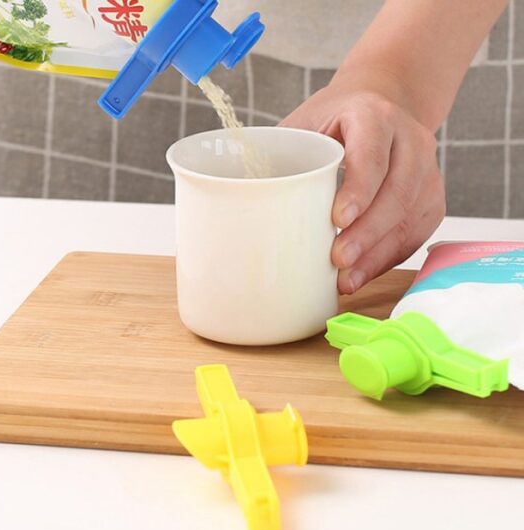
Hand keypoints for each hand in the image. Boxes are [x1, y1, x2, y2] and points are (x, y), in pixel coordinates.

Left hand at [280, 82, 445, 294]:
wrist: (378, 107)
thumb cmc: (333, 122)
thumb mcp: (303, 123)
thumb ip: (282, 155)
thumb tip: (242, 198)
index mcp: (374, 115)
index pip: (372, 153)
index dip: (359, 188)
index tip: (338, 219)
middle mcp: (409, 140)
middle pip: (397, 191)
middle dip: (367, 231)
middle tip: (338, 259)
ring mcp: (427, 169)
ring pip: (410, 216)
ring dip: (377, 252)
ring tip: (347, 279)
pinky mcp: (432, 196)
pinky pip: (415, 232)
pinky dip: (388, 257)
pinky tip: (363, 273)